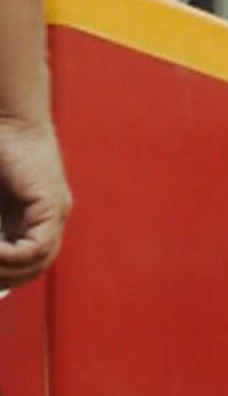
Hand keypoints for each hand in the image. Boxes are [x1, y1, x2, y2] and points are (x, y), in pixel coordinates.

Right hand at [0, 120, 71, 286]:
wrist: (7, 119)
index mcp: (29, 219)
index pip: (22, 265)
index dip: (2, 276)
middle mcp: (48, 218)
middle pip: (29, 269)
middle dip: (1, 277)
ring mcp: (54, 212)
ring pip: (36, 263)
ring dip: (3, 270)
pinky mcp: (53, 204)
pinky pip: (37, 248)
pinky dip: (11, 257)